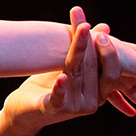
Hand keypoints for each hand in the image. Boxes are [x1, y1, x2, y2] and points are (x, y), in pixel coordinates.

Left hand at [4, 7, 121, 128]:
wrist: (25, 111)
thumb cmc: (50, 85)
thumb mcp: (71, 67)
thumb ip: (88, 50)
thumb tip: (105, 27)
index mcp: (101, 90)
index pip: (110, 66)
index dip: (106, 46)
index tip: (92, 24)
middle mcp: (92, 101)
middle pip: (93, 67)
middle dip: (88, 42)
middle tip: (84, 25)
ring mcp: (74, 107)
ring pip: (76, 75)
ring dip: (76, 53)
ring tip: (78, 34)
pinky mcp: (54, 110)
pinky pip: (59, 98)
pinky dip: (60, 87)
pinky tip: (61, 77)